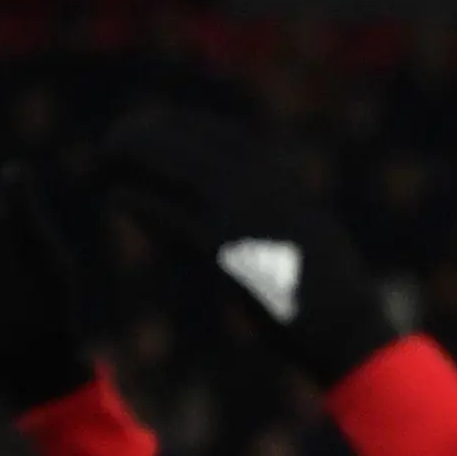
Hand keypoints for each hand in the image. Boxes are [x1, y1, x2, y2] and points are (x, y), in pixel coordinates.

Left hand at [100, 107, 398, 387]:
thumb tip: (266, 200)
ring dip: (138, 155)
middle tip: (118, 135)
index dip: (184, 125)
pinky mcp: (224, 254)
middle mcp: (263, 191)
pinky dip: (139, 203)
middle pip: (193, 145)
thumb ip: (286, 208)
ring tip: (108, 154)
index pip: (224, 137)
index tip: (158, 123)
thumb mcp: (316, 235)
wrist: (348, 331)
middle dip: (151, 133)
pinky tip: (118, 198)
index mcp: (286, 184)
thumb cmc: (335, 296)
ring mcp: (243, 219)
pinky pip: (169, 217)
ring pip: (176, 170)